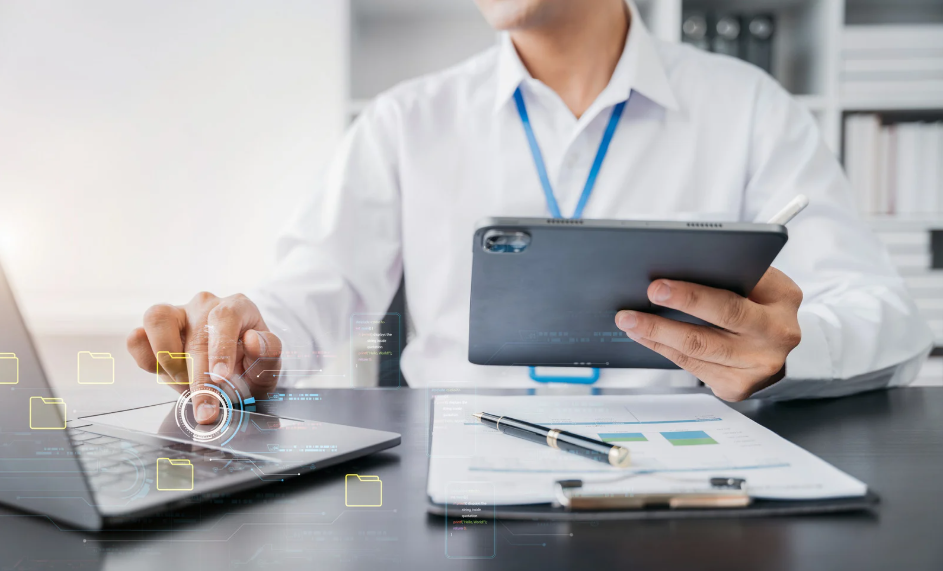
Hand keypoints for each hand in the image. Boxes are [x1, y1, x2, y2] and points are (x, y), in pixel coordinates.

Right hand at [127, 292, 281, 423]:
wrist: (232, 375)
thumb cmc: (252, 367)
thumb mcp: (268, 367)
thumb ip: (269, 354)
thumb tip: (254, 339)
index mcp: (237, 307)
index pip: (225, 317)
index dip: (220, 347)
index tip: (221, 377)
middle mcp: (205, 305)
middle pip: (195, 334)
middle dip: (199, 379)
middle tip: (207, 411)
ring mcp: (177, 314)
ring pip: (157, 319)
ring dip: (168, 360)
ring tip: (186, 385)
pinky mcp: (153, 331)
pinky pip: (137, 338)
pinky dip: (145, 359)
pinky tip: (163, 374)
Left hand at [614, 268, 802, 400]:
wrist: (775, 348)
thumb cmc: (757, 304)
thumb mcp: (758, 282)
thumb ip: (730, 273)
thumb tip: (674, 266)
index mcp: (783, 298)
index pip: (736, 292)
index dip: (692, 293)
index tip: (658, 285)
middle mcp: (777, 334)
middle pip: (720, 320)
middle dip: (675, 309)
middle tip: (643, 299)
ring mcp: (759, 366)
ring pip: (699, 348)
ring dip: (657, 332)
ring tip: (629, 319)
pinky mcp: (738, 386)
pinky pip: (692, 366)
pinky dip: (663, 348)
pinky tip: (643, 336)